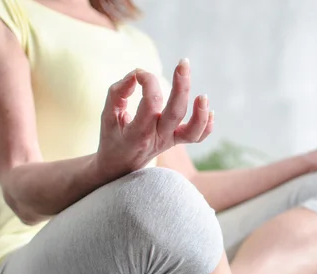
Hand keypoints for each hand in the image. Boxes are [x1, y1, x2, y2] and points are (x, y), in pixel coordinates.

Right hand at [95, 58, 212, 178]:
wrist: (121, 166)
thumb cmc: (113, 136)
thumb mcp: (107, 116)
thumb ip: (118, 93)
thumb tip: (136, 74)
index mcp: (137, 132)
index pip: (150, 104)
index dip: (148, 82)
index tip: (139, 73)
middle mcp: (157, 137)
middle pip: (176, 113)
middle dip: (182, 86)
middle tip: (183, 63)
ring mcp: (170, 141)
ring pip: (192, 131)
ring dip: (200, 113)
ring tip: (203, 95)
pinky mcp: (177, 142)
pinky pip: (197, 137)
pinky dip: (207, 125)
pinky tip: (209, 109)